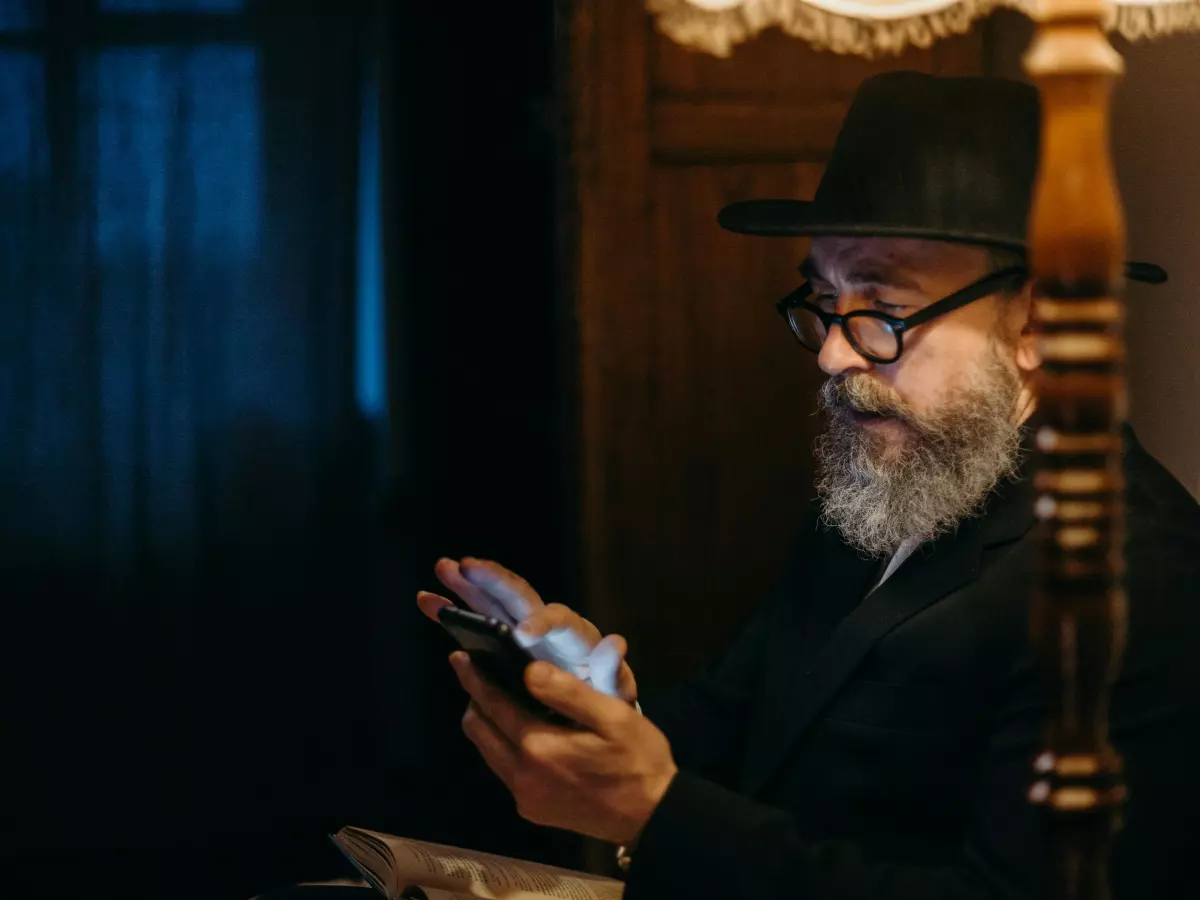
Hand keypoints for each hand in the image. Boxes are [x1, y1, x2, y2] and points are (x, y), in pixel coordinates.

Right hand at [417, 557, 636, 700]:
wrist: (588, 709)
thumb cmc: (603, 700)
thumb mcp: (614, 692)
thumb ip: (612, 672)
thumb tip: (614, 644)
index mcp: (574, 637)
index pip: (560, 620)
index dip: (541, 623)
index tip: (521, 633)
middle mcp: (546, 624)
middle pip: (521, 596)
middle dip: (494, 582)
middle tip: (467, 567)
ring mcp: (520, 628)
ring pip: (493, 601)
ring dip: (467, 585)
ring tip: (443, 569)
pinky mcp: (500, 639)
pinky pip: (474, 620)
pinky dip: (453, 609)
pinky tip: (428, 600)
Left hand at [450, 650, 675, 844]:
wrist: (652, 816)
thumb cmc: (638, 759)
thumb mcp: (613, 716)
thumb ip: (568, 692)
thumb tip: (528, 670)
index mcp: (539, 747)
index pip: (493, 705)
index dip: (475, 678)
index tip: (460, 657)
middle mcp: (522, 775)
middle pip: (478, 730)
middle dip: (474, 699)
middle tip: (477, 673)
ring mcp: (525, 796)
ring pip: (487, 751)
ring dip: (486, 723)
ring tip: (497, 697)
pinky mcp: (531, 809)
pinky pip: (504, 770)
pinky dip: (501, 745)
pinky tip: (520, 730)